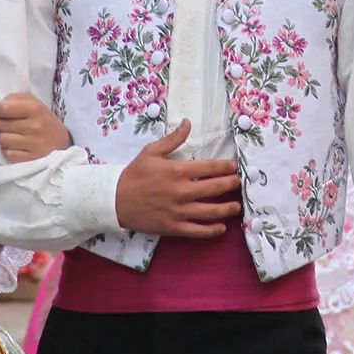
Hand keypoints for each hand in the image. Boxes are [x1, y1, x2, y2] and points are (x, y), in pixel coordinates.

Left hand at [0, 92, 70, 162]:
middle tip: (9, 124)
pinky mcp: (31, 159)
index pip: (4, 108)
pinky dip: (8, 149)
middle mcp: (35, 126)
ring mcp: (34, 144)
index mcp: (35, 109)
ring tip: (13, 135)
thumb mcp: (34, 103)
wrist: (61, 141)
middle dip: (0, 123)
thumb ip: (14, 99)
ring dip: (3, 137)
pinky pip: (7, 153)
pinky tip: (16, 146)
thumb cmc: (42, 119)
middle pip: (0, 124)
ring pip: (1, 139)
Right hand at [113, 119, 240, 238]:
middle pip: (215, 188)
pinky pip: (198, 231)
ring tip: (236, 206)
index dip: (226, 167)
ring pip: (211, 211)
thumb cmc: (134, 175)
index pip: (210, 167)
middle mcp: (182, 191)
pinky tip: (221, 227)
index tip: (234, 167)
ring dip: (227, 209)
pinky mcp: (174, 227)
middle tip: (238, 183)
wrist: (115, 200)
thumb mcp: (151, 152)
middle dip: (231, 185)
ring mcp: (179, 211)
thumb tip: (188, 123)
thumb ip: (173, 139)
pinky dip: (212, 230)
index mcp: (178, 171)